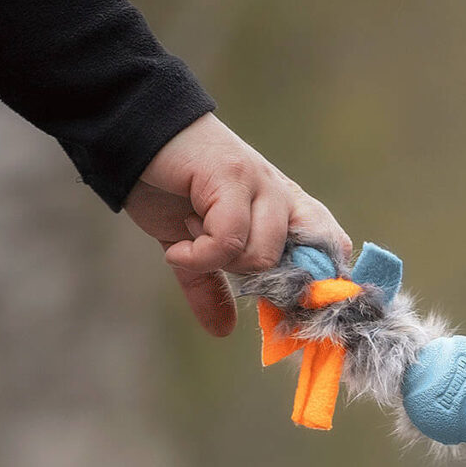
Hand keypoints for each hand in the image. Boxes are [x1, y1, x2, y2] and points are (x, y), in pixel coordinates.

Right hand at [123, 113, 351, 335]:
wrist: (132, 135)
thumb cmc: (168, 185)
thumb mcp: (196, 245)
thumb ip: (212, 286)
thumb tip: (221, 331)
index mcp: (286, 209)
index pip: (333, 249)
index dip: (318, 285)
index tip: (282, 305)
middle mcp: (282, 196)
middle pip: (303, 265)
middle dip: (258, 279)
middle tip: (218, 263)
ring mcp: (260, 183)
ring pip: (264, 255)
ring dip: (221, 261)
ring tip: (191, 237)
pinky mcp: (232, 175)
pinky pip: (230, 239)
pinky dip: (199, 256)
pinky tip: (176, 249)